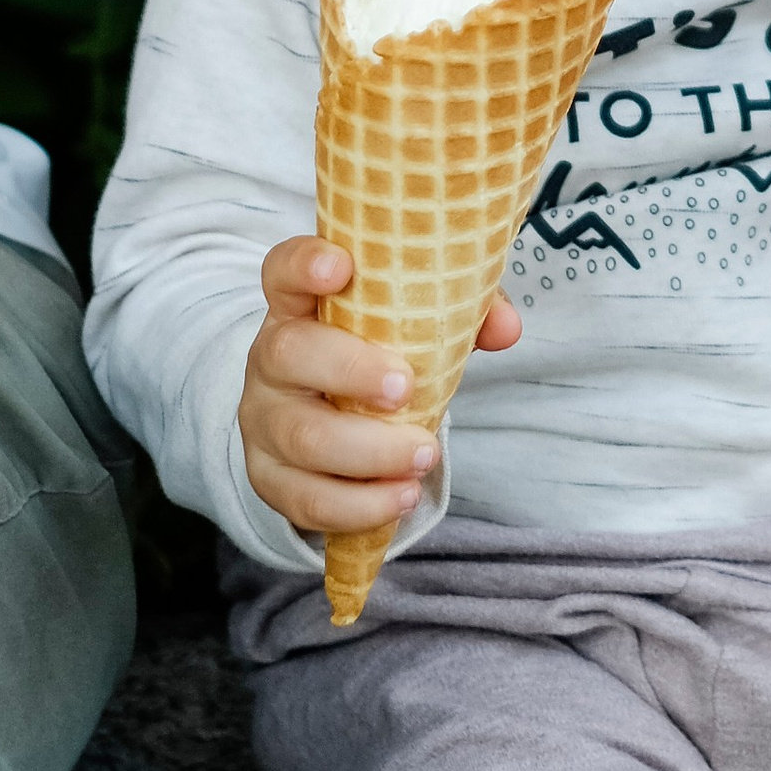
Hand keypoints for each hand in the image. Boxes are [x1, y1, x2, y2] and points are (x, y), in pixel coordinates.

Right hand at [236, 234, 520, 540]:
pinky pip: (306, 499)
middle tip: (408, 389)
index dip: (305, 264)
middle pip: (289, 354)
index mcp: (300, 306)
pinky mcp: (269, 478)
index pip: (283, 270)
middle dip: (351, 372)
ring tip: (424, 455)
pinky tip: (400, 497)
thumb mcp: (409, 325)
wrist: (319, 417)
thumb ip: (461, 312)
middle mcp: (270, 358)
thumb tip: (506, 328)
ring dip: (369, 452)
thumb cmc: (372, 355)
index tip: (341, 266)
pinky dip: (358, 505)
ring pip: (303, 437)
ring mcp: (263, 420)